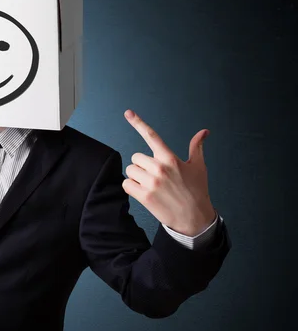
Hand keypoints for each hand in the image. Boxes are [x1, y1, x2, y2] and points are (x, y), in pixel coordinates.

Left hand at [122, 110, 215, 236]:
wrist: (194, 218)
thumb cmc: (197, 191)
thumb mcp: (198, 167)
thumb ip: (197, 147)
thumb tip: (204, 132)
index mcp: (170, 158)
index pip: (152, 136)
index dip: (138, 123)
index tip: (128, 113)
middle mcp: (159, 168)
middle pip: (135, 157)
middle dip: (142, 166)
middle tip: (155, 176)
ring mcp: (151, 182)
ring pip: (130, 171)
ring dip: (136, 177)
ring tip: (151, 185)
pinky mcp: (144, 196)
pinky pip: (126, 184)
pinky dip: (131, 188)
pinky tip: (144, 192)